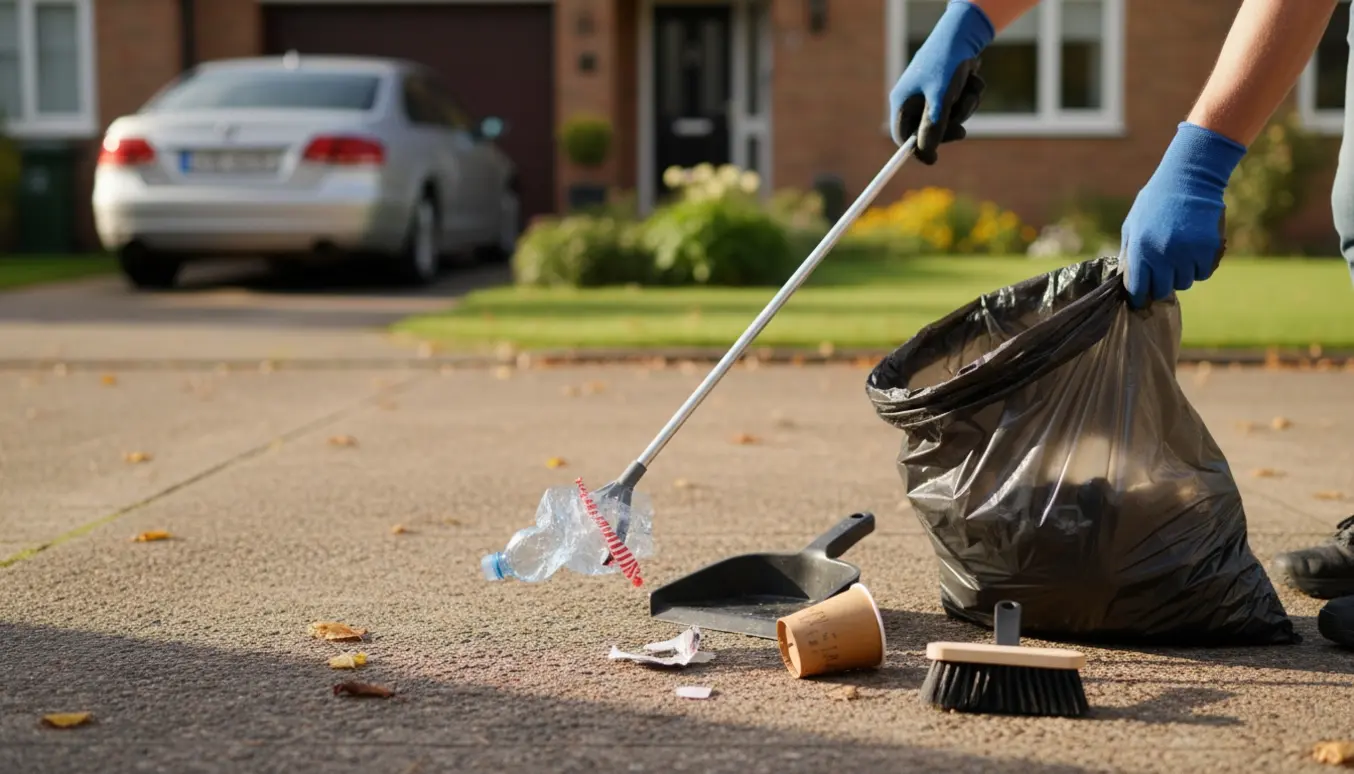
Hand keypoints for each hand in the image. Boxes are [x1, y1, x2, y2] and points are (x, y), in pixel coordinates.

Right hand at [888, 0, 992, 162]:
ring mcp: (932, 93)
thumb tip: (925, 156)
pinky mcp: (949, 88)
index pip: (903, 136)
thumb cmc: (946, 63)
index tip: (934, 160)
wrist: (965, 33)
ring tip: (968, 89)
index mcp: (903, 101)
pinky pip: (961, 105)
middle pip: (928, 131)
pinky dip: (969, 96)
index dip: (917, 150)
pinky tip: (972, 79)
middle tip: (962, 132)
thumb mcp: (940, 98)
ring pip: (950, 118)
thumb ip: (933, 128)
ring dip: (964, 108)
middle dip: (948, 128)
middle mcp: (915, 99)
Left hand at [1119, 122, 1245, 308]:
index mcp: (1140, 248)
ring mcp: (1186, 253)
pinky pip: (1202, 273)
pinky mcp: (1208, 249)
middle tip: (1163, 275)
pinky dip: (1199, 267)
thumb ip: (1129, 252)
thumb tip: (1127, 279)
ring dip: (1181, 275)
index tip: (1141, 300)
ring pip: (1184, 283)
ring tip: (1179, 256)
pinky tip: (1194, 251)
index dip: (1138, 297)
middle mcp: (1162, 254)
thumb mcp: (1133, 224)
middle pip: (1162, 290)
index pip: (1137, 288)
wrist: (1189, 178)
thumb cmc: (1157, 201)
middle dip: (1161, 285)